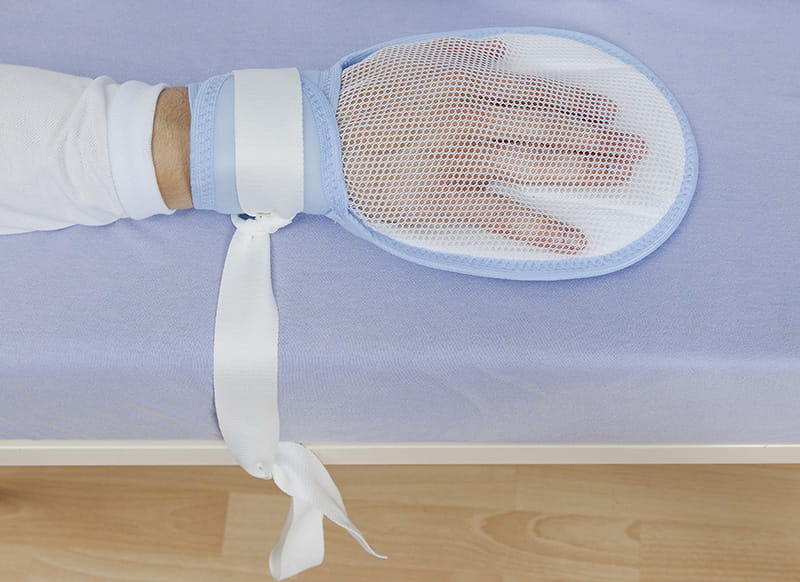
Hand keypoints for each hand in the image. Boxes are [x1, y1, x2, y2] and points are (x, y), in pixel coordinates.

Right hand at [336, 37, 646, 254]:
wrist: (321, 140)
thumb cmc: (361, 101)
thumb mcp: (409, 59)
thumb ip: (460, 53)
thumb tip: (500, 53)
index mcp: (465, 83)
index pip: (538, 94)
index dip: (579, 103)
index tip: (608, 112)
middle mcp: (472, 118)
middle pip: (552, 129)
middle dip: (600, 138)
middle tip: (634, 149)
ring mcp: (463, 161)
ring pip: (540, 166)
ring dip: (588, 171)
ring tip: (621, 176)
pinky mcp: (447, 200)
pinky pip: (506, 216)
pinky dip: (544, 228)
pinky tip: (574, 238)